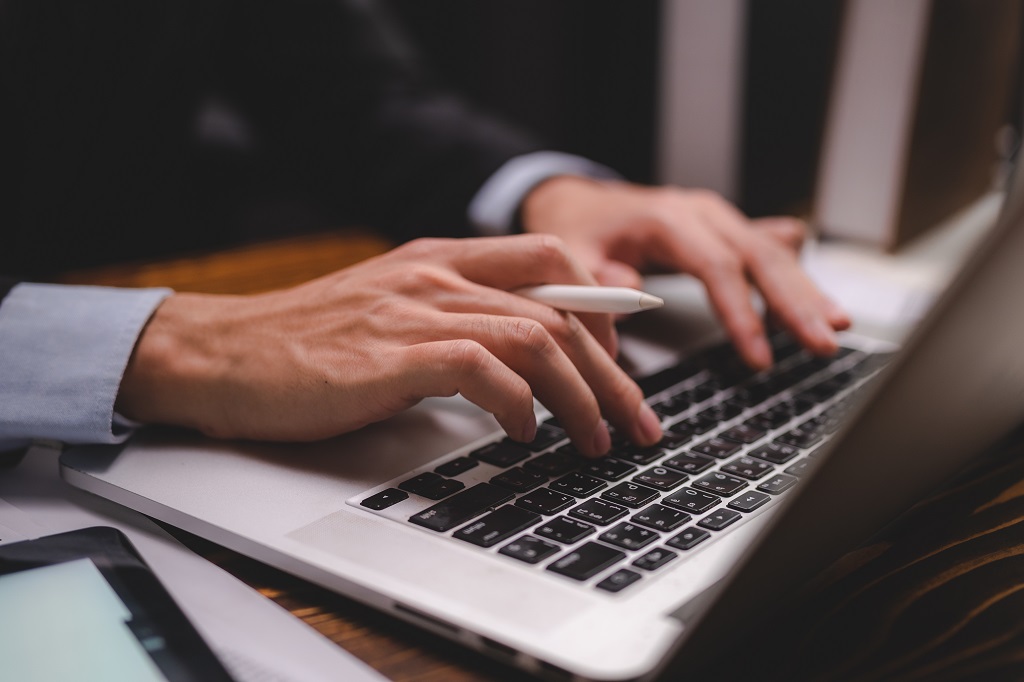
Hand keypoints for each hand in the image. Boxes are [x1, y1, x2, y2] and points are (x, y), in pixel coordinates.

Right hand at [115, 235, 663, 455]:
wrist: (221, 353)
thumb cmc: (305, 343)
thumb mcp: (391, 313)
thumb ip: (453, 320)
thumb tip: (522, 362)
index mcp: (440, 259)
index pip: (551, 263)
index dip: (601, 312)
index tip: (620, 363)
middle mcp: (437, 275)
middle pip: (562, 310)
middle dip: (613, 373)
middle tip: (637, 421)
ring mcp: (416, 310)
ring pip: (538, 338)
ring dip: (582, 396)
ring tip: (597, 440)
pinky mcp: (393, 355)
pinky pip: (485, 370)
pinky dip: (520, 404)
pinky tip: (526, 434)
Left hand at [521, 176, 850, 369]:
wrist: (579, 201)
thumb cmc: (577, 229)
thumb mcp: (569, 254)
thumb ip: (593, 280)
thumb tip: (626, 303)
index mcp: (668, 218)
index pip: (717, 267)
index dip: (741, 313)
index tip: (759, 357)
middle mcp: (703, 213)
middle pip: (759, 257)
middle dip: (795, 303)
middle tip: (825, 343)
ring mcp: (719, 219)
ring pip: (773, 253)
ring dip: (807, 291)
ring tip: (840, 325)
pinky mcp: (726, 230)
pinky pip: (768, 251)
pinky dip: (796, 277)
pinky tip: (823, 298)